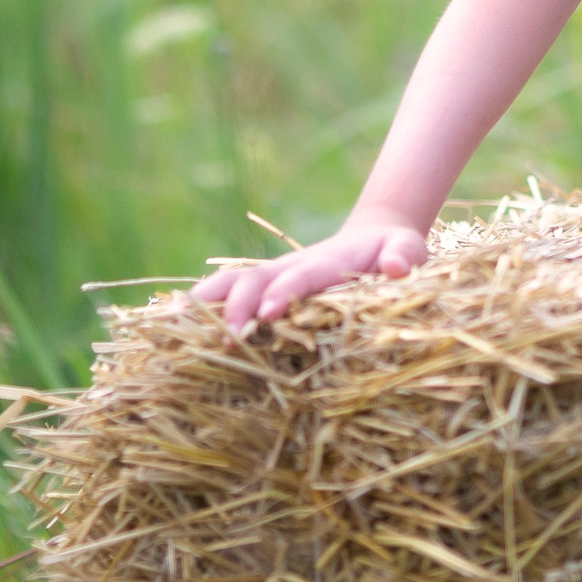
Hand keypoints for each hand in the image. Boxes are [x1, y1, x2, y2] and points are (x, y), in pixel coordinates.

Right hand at [190, 207, 428, 335]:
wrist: (371, 241)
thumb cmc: (393, 251)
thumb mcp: (408, 248)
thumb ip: (405, 255)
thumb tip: (397, 268)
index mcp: (327, 261)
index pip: (301, 275)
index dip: (284, 291)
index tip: (268, 313)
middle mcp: (290, 267)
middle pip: (253, 278)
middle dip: (237, 305)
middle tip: (229, 340)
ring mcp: (271, 277)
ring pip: (229, 283)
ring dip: (207, 305)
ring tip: (180, 334)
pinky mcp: (261, 290)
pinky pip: (224, 295)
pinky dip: (199, 310)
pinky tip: (172, 333)